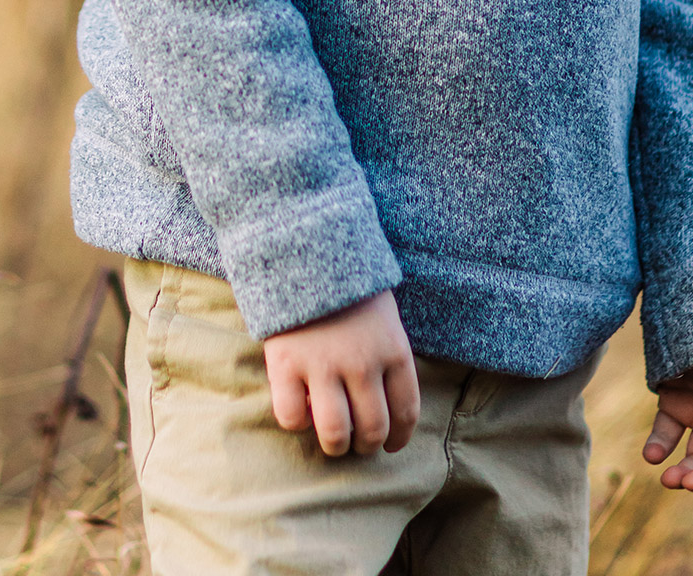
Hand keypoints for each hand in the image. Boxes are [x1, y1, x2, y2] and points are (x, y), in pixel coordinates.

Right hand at [264, 290, 420, 457]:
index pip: (406, 411)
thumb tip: (387, 408)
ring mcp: (323, 365)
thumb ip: (388, 358)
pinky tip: (300, 406)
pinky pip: (292, 418)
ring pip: (335, 435)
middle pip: (372, 430)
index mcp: (393, 348)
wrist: (306, 246)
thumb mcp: (385, 317)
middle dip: (367, 446)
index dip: (400, 437)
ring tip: (332, 439)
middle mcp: (362, 363)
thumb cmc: (350, 287)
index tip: (391, 444)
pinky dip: (296, 422)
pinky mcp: (286, 364)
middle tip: (358, 443)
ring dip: (335, 446)